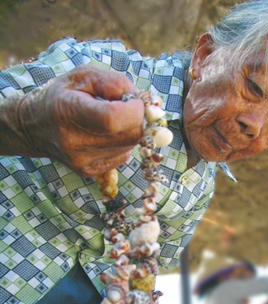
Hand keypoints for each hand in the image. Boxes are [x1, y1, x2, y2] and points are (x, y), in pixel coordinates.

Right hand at [17, 65, 144, 176]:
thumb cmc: (61, 95)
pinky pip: (122, 156)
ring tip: (111, 119)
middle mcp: (75, 142)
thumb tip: (141, 98)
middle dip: (136, 118)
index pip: (113, 119)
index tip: (133, 98)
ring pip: (129, 146)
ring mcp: (82, 161)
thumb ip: (114, 82)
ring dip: (129, 130)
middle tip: (126, 105)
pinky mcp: (89, 171)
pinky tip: (105, 133)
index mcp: (69, 112)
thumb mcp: (82, 75)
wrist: (34, 126)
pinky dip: (121, 142)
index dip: (134, 108)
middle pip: (129, 135)